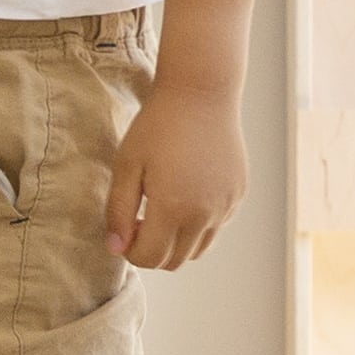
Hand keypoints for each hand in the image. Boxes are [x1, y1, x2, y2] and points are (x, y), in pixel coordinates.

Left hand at [107, 67, 246, 270]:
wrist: (201, 93)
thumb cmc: (158, 125)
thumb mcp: (126, 165)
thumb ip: (118, 211)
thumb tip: (117, 248)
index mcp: (173, 208)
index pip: (149, 258)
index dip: (130, 251)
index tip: (124, 230)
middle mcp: (204, 214)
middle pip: (175, 261)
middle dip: (153, 251)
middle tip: (140, 222)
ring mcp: (225, 206)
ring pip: (198, 249)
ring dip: (177, 242)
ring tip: (164, 210)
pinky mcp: (238, 195)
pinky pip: (216, 226)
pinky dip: (198, 224)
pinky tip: (187, 193)